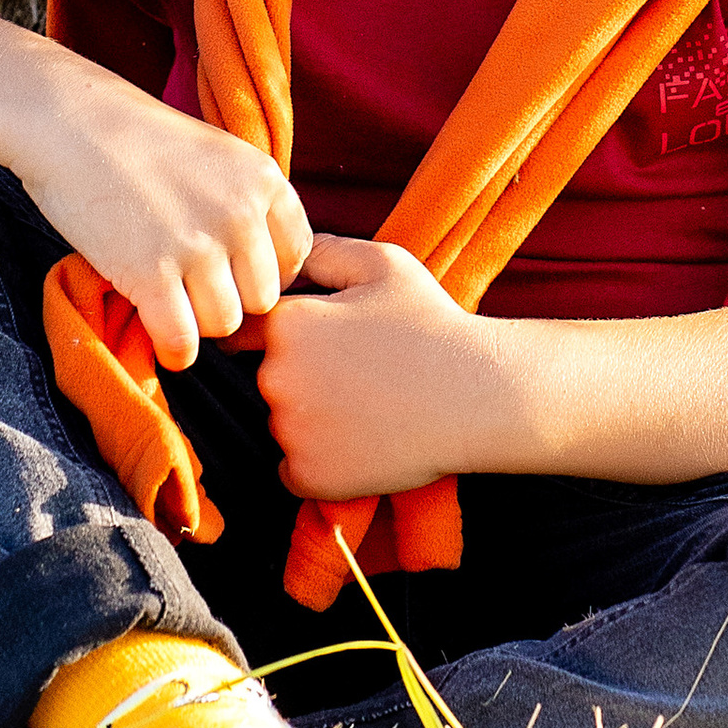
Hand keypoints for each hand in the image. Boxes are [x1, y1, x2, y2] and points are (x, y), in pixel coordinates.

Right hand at [18, 50, 312, 372]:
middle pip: (263, 298)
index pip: (296, 257)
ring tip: (171, 301)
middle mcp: (240, 214)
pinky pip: (182, 340)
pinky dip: (173, 348)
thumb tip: (261, 269)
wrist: (70, 124)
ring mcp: (197, 245)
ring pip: (225, 323)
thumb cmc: (138, 140)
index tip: (232, 273)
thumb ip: (246, 203)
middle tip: (193, 290)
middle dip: (230, 300)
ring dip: (199, 323)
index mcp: (264, 181)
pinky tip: (159, 335)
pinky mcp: (151, 274)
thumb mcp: (217, 155)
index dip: (263, 273)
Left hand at [256, 236, 511, 499]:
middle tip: (360, 374)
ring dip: (311, 419)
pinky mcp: (309, 476)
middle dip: (303, 376)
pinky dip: (319, 462)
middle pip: (270, 378)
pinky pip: (294, 469)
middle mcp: (276, 377)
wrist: (476, 396)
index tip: (323, 345)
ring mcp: (290, 430)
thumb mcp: (383, 264)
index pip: (252, 331)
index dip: (290, 336)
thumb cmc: (432, 325)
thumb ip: (325, 251)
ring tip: (370, 407)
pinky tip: (362, 441)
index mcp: (287, 324)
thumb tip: (289, 254)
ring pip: (284, 423)